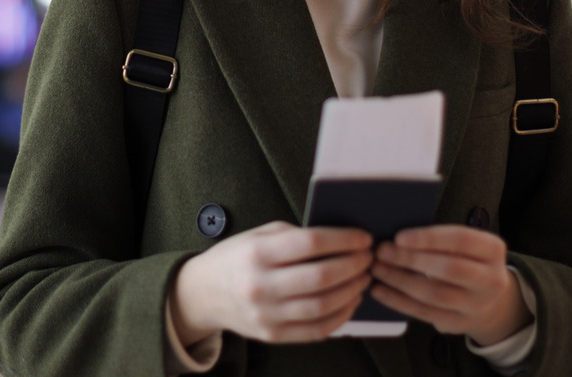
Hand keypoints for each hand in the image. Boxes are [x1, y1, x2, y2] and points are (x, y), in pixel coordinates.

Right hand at [170, 221, 372, 344]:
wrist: (202, 293)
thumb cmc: (237, 257)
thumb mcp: (259, 235)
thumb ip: (296, 236)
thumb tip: (341, 239)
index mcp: (258, 252)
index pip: (311, 244)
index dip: (344, 240)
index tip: (363, 237)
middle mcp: (261, 285)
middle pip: (322, 276)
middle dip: (354, 265)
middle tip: (369, 257)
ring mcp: (267, 314)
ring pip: (323, 305)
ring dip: (352, 291)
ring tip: (364, 277)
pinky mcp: (273, 335)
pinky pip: (317, 329)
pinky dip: (341, 316)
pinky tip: (350, 301)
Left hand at [370, 225, 531, 345]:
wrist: (489, 300)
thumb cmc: (468, 261)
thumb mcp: (467, 245)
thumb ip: (440, 239)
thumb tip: (397, 235)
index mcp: (493, 250)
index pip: (461, 240)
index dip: (429, 238)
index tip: (399, 237)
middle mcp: (491, 280)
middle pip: (449, 269)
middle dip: (411, 259)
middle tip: (382, 252)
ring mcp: (476, 305)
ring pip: (434, 294)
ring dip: (400, 280)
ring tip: (378, 269)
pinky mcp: (459, 323)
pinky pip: (424, 312)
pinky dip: (398, 301)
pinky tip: (380, 290)